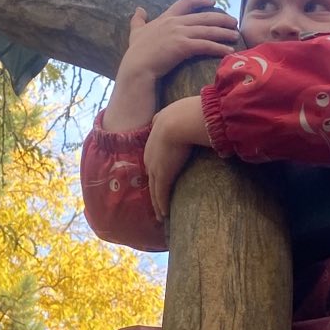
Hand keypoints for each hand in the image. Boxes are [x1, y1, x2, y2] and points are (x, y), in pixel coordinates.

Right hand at [102, 0, 237, 132]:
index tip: (213, 2)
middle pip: (204, 16)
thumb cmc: (136, 52)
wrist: (136, 67)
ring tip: (236, 35)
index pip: (186, 2)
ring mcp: (180, 34)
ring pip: (208, 30)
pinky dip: (219, 47)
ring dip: (224, 32)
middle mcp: (175, 22)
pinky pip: (206, 45)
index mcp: (167, 18)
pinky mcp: (183, 47)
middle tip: (234, 22)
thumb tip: (139, 9)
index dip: (201, 0)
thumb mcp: (136, 32)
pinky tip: (229, 51)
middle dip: (222, 19)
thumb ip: (138, 20)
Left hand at [145, 96, 210, 220]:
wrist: (178, 122)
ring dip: (156, 204)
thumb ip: (164, 117)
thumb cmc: (179, 115)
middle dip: (153, 192)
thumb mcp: (167, 113)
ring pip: (153, 191)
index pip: (153, 164)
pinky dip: (162, 205)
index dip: (155, 174)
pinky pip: (161, 195)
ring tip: (160, 215)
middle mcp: (150, 159)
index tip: (158, 182)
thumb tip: (165, 117)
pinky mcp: (163, 176)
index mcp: (152, 144)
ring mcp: (155, 168)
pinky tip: (164, 215)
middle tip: (156, 204)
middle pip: (150, 180)